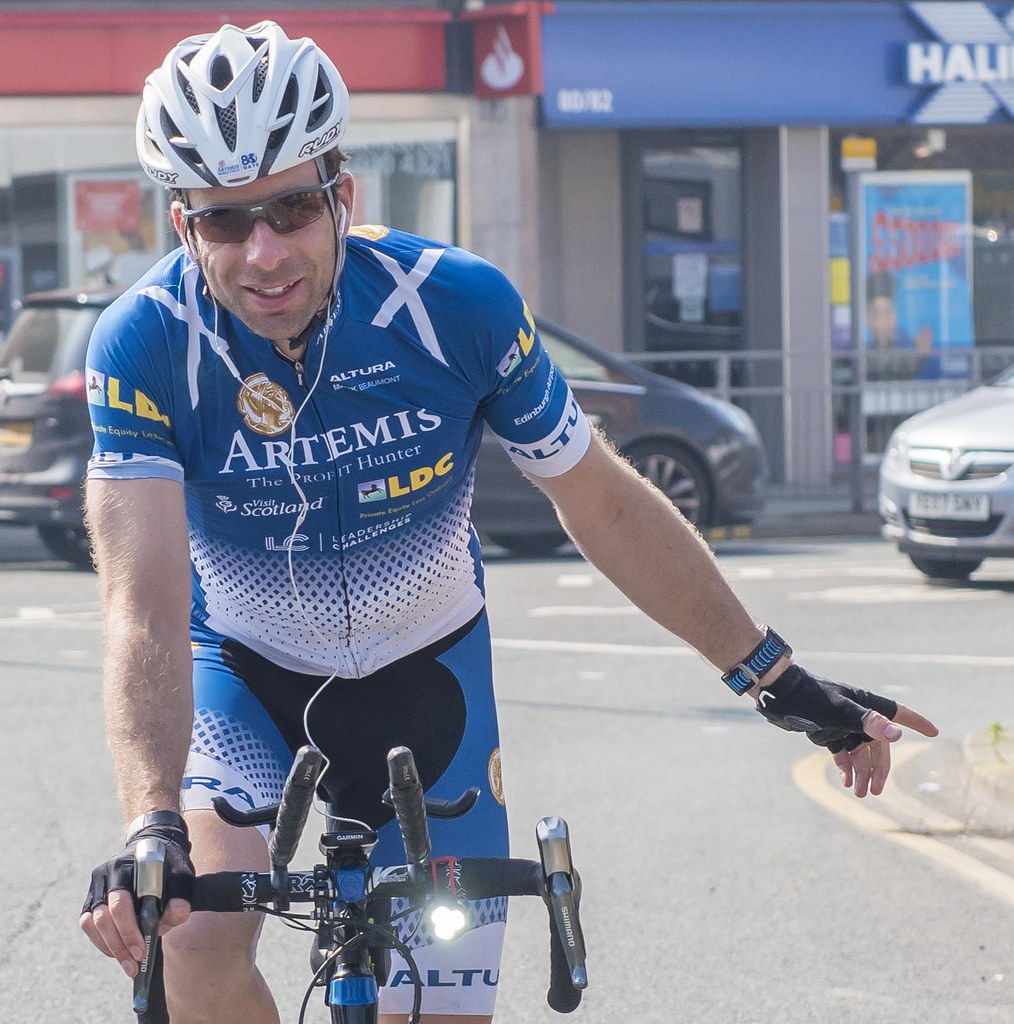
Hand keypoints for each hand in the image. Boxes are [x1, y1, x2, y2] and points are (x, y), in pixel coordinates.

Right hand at [79, 821, 194, 977]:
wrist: (155, 843)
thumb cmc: (169, 863)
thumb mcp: (182, 874)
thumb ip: (181, 895)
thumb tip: (176, 915)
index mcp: (125, 866)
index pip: (120, 903)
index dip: (128, 930)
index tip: (141, 951)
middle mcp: (105, 875)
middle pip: (103, 918)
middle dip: (119, 945)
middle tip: (134, 965)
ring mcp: (96, 887)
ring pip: (91, 923)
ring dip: (109, 947)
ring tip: (128, 963)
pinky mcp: (92, 898)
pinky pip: (88, 924)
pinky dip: (102, 941)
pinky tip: (119, 952)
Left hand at [753, 664, 938, 797]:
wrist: (780, 696)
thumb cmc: (813, 698)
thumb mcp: (843, 712)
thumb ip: (870, 723)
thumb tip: (898, 735)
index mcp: (867, 704)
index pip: (898, 714)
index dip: (916, 722)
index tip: (935, 732)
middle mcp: (859, 715)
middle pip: (878, 745)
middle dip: (878, 769)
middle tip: (874, 791)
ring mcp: (843, 724)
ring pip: (860, 753)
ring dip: (862, 772)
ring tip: (859, 793)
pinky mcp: (828, 732)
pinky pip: (844, 754)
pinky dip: (847, 767)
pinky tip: (847, 781)